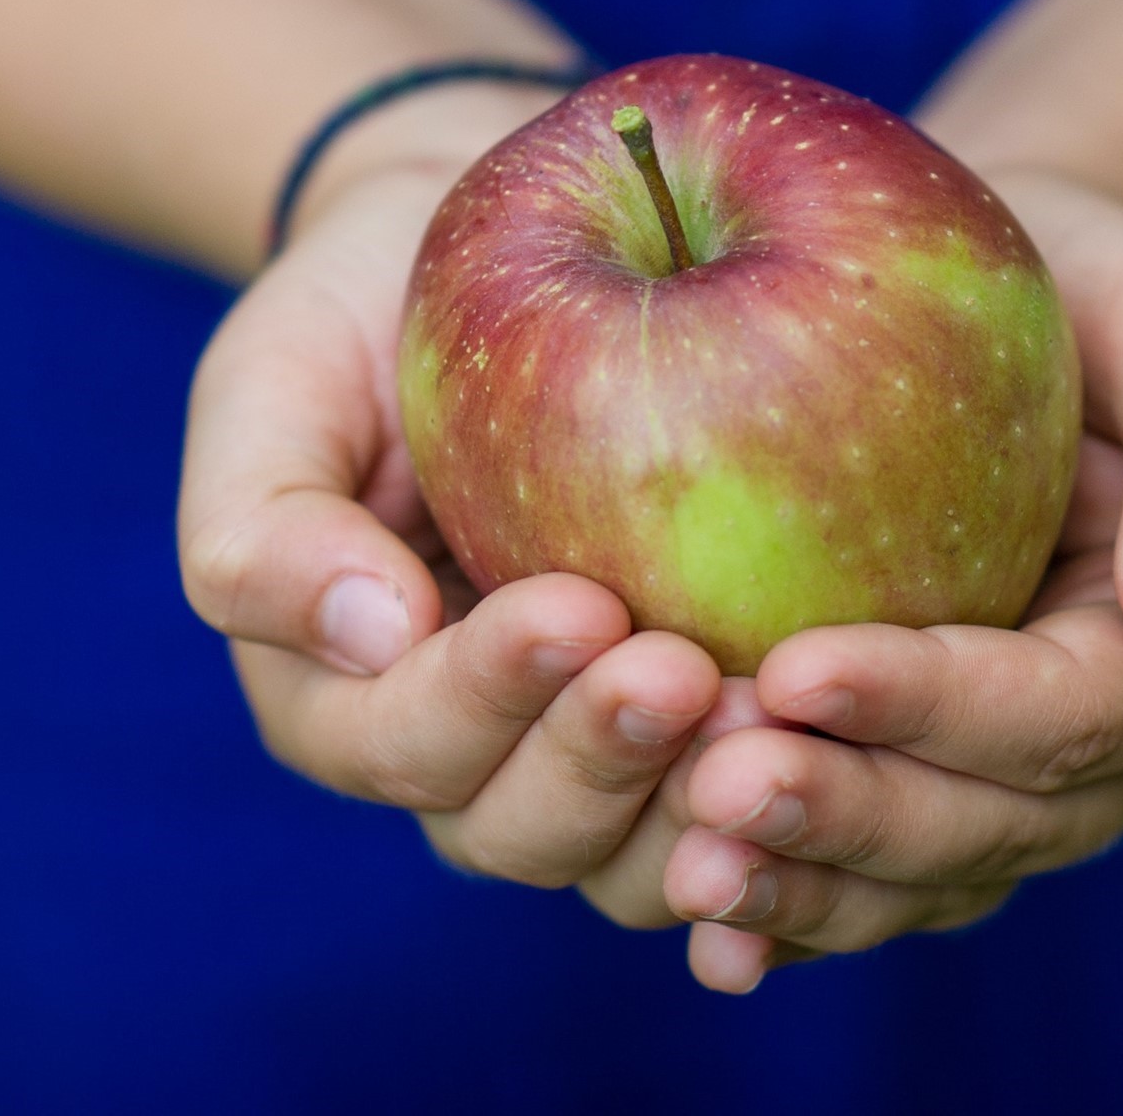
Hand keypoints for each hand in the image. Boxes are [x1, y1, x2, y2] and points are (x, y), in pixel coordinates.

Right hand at [176, 92, 723, 891]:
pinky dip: (793, 809)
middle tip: (689, 670)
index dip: (490, 694)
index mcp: (342, 702)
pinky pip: (739, 816)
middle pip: (524, 829)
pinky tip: (856, 743)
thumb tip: (373, 634)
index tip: (579, 605)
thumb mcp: (270, 388)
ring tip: (777, 705)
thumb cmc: (354, 321)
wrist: (471, 267)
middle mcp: (464, 760)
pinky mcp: (693, 738)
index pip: (406, 740)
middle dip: (607, 761)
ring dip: (704, 802)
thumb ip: (266, 523)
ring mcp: (584, 760)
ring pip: (639, 856)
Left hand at [659, 171, 1122, 991]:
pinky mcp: (933, 800)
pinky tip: (705, 929)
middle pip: (994, 826)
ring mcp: (1028, 798)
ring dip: (807, 887)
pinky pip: (869, 884)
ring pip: (924, 880)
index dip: (936, 705)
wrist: (1014, 308)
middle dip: (853, 816)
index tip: (797, 669)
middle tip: (715, 787)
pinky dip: (792, 911)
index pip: (1068, 708)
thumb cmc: (1092, 288)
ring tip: (687, 873)